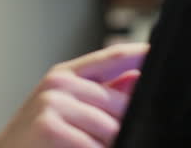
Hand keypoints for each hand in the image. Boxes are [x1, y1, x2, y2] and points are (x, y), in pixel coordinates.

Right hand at [0, 43, 147, 147]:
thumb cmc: (32, 141)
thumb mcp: (65, 112)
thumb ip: (101, 95)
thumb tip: (135, 77)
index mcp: (63, 76)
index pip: (111, 57)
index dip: (139, 53)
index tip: (157, 53)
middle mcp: (58, 83)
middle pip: (120, 102)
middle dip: (121, 126)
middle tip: (101, 138)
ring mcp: (53, 103)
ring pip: (111, 128)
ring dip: (107, 144)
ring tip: (85, 145)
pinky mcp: (50, 127)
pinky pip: (95, 146)